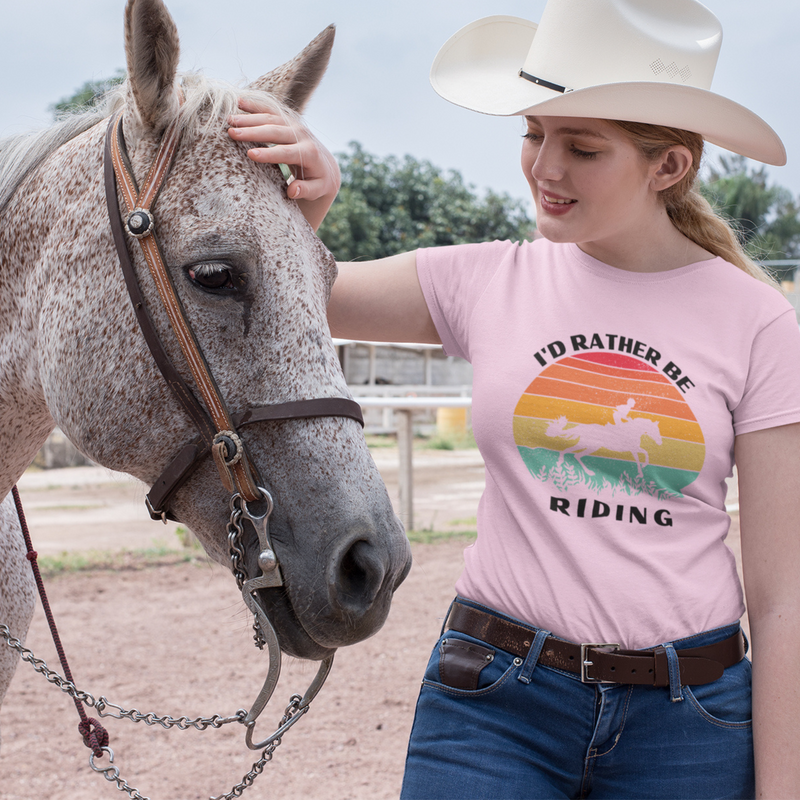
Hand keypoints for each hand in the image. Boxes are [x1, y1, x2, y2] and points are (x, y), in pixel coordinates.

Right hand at [228, 97, 339, 229]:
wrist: (325, 165)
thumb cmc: (317, 181)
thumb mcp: (317, 190)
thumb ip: (307, 191)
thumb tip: (293, 190)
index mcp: (310, 153)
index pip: (287, 152)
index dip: (269, 153)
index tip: (250, 154)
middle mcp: (302, 135)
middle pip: (275, 131)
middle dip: (253, 132)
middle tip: (232, 133)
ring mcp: (294, 125)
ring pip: (270, 118)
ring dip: (249, 118)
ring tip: (229, 120)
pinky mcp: (287, 120)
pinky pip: (270, 110)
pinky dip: (255, 105)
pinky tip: (238, 102)